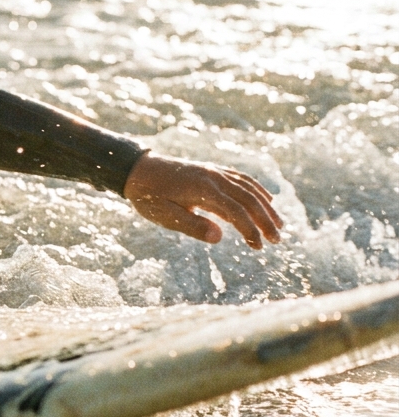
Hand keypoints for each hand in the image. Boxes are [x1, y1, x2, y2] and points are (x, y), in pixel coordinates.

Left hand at [123, 153, 282, 249]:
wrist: (138, 170)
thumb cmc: (149, 196)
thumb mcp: (165, 215)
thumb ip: (192, 226)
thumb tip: (220, 237)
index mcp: (204, 189)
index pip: (236, 211)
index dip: (250, 229)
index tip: (258, 246)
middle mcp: (214, 177)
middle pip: (249, 199)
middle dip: (266, 220)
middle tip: (278, 240)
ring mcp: (215, 171)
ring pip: (249, 188)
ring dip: (266, 206)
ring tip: (279, 224)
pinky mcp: (213, 170)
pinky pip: (242, 178)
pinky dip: (257, 189)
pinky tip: (266, 199)